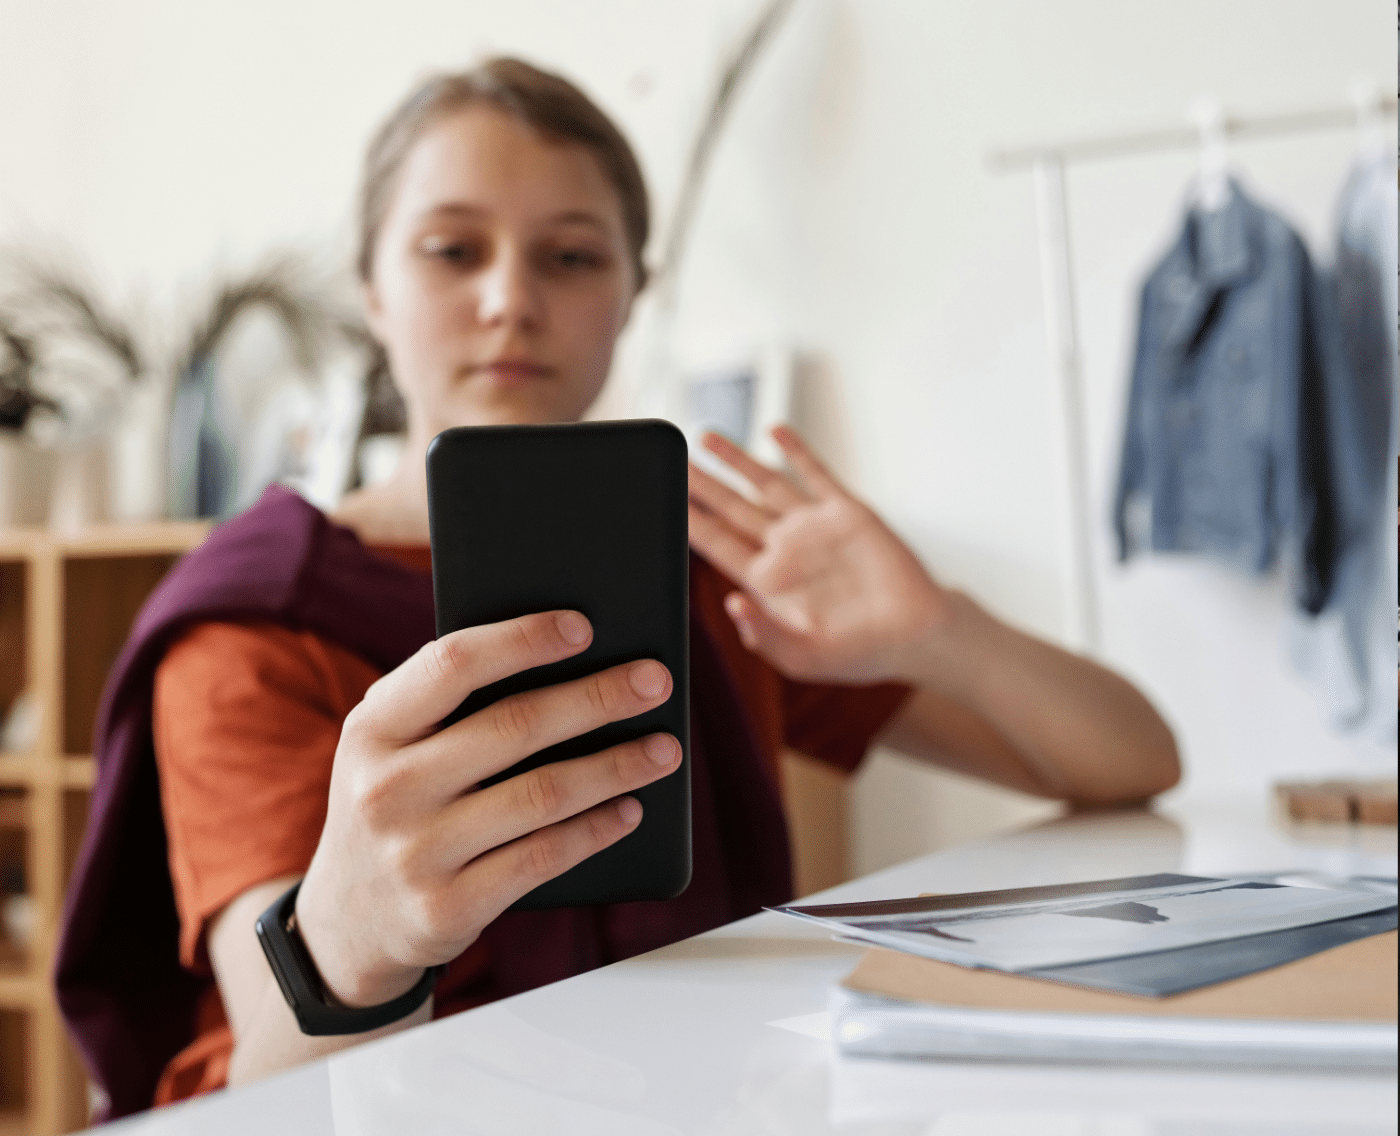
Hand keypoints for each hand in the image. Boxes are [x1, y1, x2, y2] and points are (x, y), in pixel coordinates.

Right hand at [295, 611, 679, 1006]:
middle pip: (515, 725)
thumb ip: (450, 703)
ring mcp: (416, 853)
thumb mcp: (392, 747)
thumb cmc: (397, 804)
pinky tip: (630, 809)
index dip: (523, 639)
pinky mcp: (448, 907)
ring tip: (664, 749)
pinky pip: (543, 858)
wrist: (348, 924)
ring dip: (615, 767)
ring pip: (541, 794)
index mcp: (372, 728)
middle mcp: (386, 788)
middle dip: (597, 698)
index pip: (453, 664)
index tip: (585, 626)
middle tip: (655, 681)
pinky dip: (596, 829)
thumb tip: (572, 657)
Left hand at [687, 425, 949, 684]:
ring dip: (736, 460)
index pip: (717, 544)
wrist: (915, 636)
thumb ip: (764, 636)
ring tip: (705, 437)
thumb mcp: (803, 658)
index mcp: (768, 582)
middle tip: (674, 460)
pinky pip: (815, 474)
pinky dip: (795, 450)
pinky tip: (774, 431)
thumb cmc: (860, 653)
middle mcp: (786, 549)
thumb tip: (732, 605)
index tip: (663, 499)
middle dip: (702, 484)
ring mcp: (814, 527)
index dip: (690, 521)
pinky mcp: (847, 513)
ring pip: (765, 483)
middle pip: (731, 507)